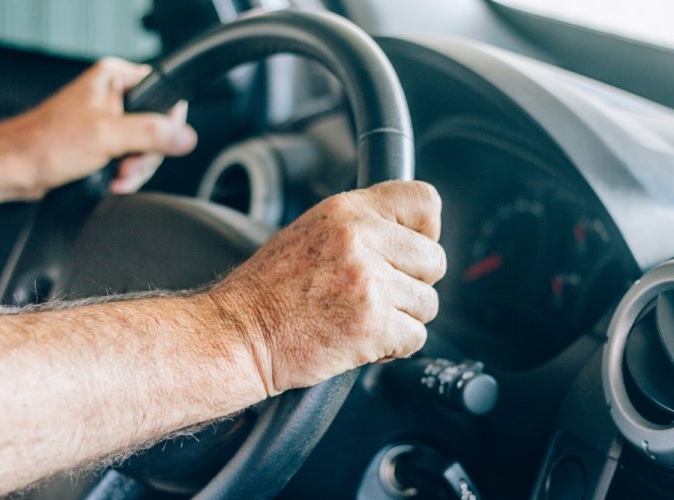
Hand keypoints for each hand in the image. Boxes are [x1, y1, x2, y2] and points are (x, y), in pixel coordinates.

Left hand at [0, 57, 196, 197]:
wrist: (19, 169)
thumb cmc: (46, 144)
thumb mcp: (107, 135)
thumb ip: (150, 133)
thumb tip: (186, 137)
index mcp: (115, 78)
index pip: (166, 95)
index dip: (167, 125)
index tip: (155, 145)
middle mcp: (114, 95)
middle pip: (160, 127)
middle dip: (146, 156)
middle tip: (128, 165)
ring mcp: (111, 120)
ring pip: (149, 147)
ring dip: (136, 170)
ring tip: (117, 177)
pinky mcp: (106, 141)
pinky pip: (133, 158)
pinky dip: (127, 174)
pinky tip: (113, 180)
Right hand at [208, 181, 446, 395]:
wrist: (238, 334)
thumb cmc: (269, 291)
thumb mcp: (312, 232)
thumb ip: (361, 227)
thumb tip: (410, 235)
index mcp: (347, 211)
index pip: (423, 201)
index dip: (426, 230)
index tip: (412, 248)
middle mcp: (361, 239)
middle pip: (434, 259)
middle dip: (413, 283)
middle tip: (379, 294)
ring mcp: (369, 282)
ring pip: (428, 302)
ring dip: (403, 317)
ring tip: (363, 318)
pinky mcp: (373, 325)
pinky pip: (417, 336)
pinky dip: (396, 346)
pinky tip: (363, 340)